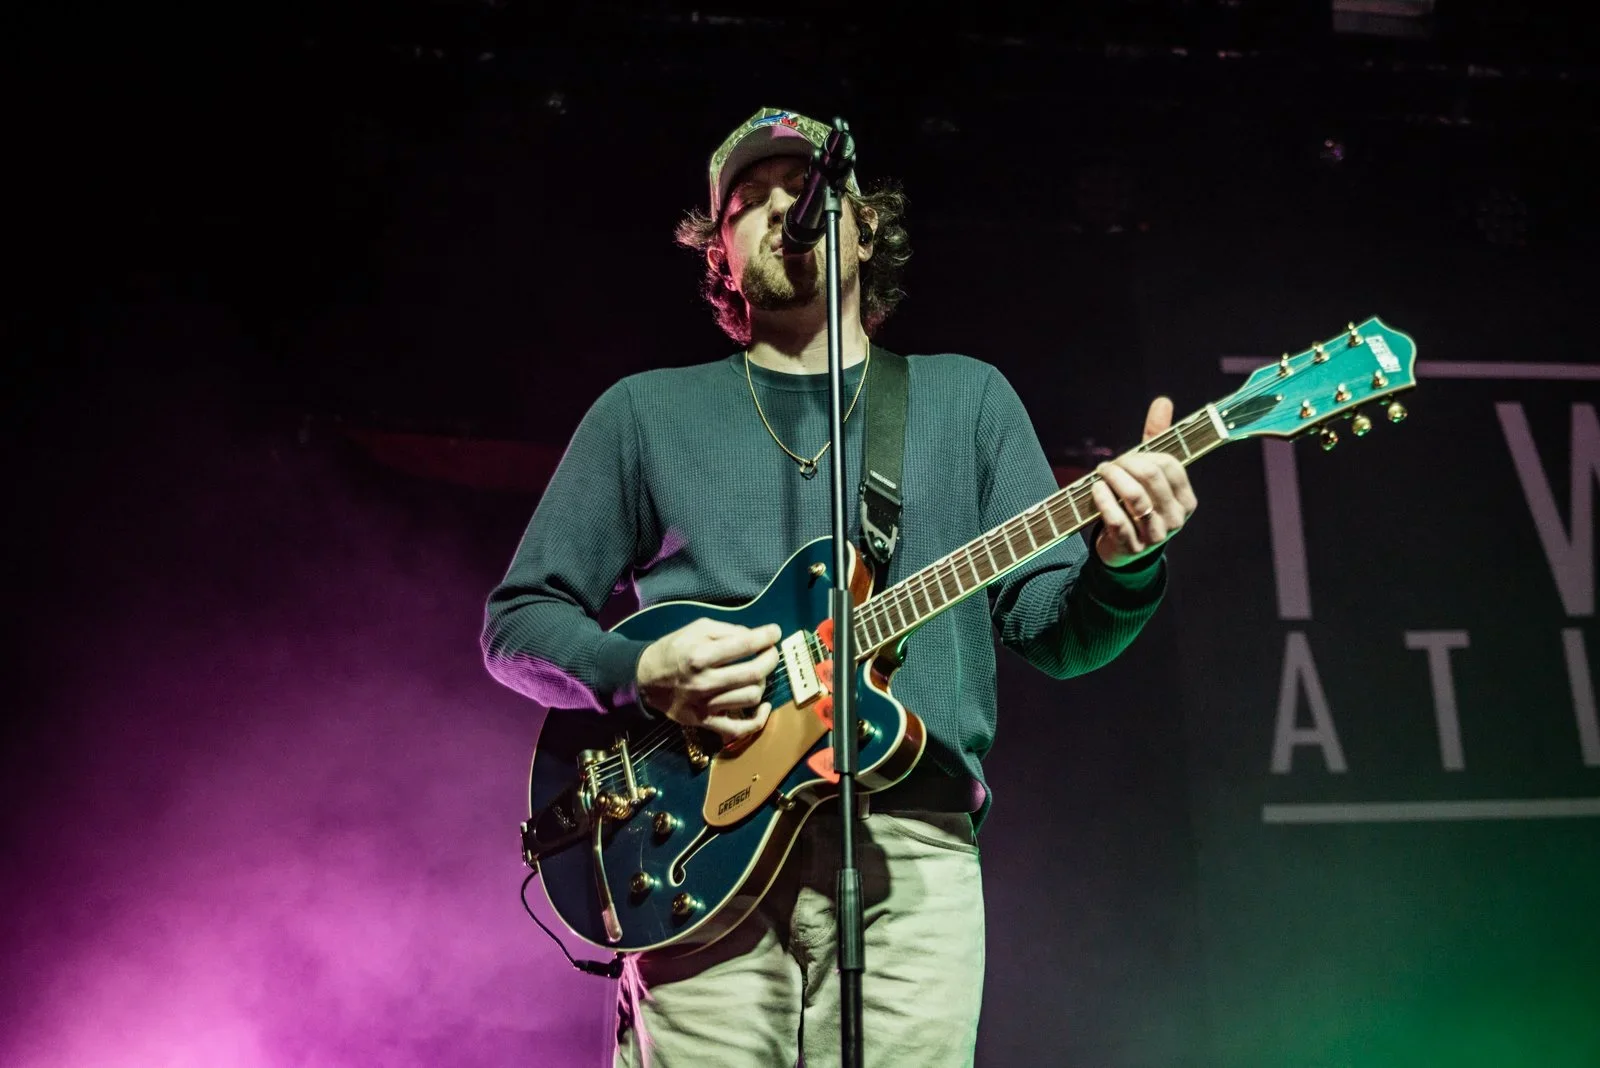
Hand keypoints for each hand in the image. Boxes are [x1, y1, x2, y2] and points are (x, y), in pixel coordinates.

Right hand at [636, 618, 781, 744]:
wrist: (645, 678)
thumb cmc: (673, 650)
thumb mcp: (695, 630)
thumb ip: (726, 631)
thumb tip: (755, 637)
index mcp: (700, 655)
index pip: (744, 645)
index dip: (766, 637)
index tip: (774, 632)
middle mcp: (703, 682)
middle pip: (754, 673)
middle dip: (770, 659)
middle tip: (771, 652)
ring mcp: (705, 705)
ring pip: (751, 697)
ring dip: (763, 683)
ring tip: (758, 674)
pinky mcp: (705, 721)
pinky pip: (738, 728)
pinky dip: (758, 720)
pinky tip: (763, 705)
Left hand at [1091, 396, 1197, 567]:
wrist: (1124, 550)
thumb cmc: (1137, 505)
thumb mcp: (1149, 475)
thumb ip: (1156, 439)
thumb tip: (1163, 401)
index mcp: (1185, 500)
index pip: (1169, 465)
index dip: (1144, 456)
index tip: (1126, 458)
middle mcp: (1176, 519)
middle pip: (1150, 477)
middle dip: (1125, 464)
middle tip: (1108, 465)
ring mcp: (1156, 535)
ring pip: (1134, 497)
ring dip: (1112, 479)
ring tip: (1100, 474)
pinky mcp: (1132, 547)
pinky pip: (1116, 519)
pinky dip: (1102, 500)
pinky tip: (1095, 490)